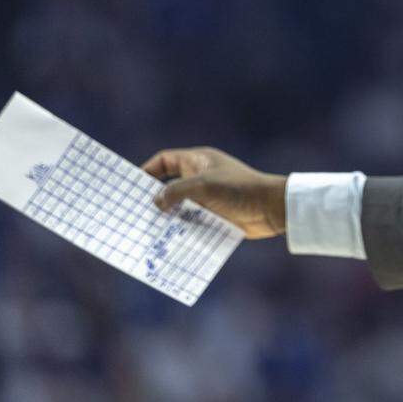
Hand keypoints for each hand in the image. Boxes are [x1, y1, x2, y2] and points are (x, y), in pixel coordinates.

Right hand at [141, 147, 287, 238]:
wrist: (272, 209)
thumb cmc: (240, 190)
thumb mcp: (204, 186)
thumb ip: (176, 192)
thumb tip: (155, 203)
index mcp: (198, 162)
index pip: (165, 161)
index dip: (147, 171)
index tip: (130, 187)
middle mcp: (200, 178)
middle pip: (168, 186)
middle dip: (152, 199)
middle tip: (130, 214)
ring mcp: (207, 198)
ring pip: (178, 207)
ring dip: (164, 218)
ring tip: (143, 232)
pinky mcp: (214, 217)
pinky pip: (190, 223)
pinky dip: (178, 230)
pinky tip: (165, 242)